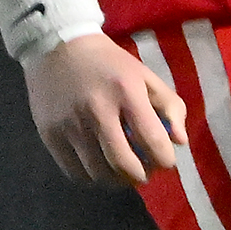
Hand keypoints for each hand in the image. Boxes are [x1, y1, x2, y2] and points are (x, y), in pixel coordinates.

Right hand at [27, 31, 185, 185]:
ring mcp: (70, 126)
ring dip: (117, 181)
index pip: (151, 138)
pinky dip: (92, 178)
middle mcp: (97, 111)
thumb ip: (169, 106)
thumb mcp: (145, 75)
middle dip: (140, 176)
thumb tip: (180, 141)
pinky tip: (101, 170)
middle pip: (122, 162)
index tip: (167, 164)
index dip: (164, 159)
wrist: (58, 49)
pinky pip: (73, 171)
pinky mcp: (50, 136)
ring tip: (126, 174)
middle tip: (146, 175)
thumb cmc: (109, 63)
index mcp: (127, 92)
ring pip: (97, 172)